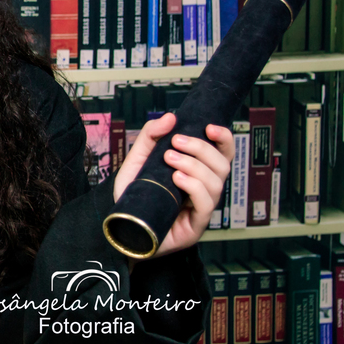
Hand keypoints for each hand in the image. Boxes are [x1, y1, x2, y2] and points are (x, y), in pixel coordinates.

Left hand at [112, 113, 233, 257]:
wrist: (118, 225)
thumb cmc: (133, 194)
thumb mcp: (137, 160)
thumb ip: (151, 136)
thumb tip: (171, 117)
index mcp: (198, 173)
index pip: (223, 154)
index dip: (224, 139)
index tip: (210, 127)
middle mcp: (204, 191)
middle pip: (222, 166)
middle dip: (202, 149)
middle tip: (175, 143)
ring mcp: (201, 210)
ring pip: (216, 183)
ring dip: (194, 165)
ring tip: (170, 159)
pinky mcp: (194, 227)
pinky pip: (206, 204)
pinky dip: (194, 186)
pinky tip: (177, 178)